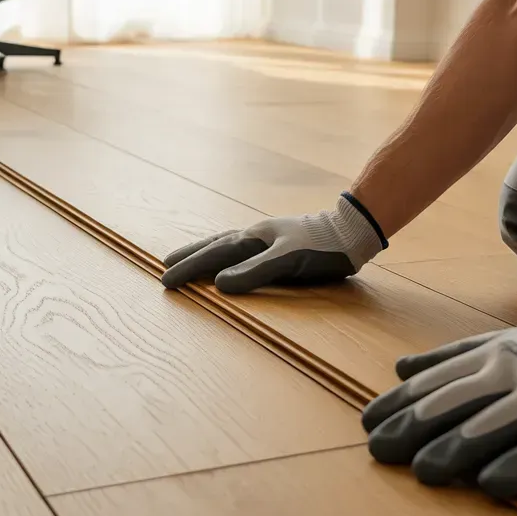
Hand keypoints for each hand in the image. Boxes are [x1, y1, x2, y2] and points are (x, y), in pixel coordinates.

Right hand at [160, 193, 386, 293]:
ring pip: (225, 242)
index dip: (189, 268)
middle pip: (214, 244)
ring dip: (204, 251)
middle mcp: (255, 234)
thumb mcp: (289, 262)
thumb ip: (254, 272)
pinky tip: (229, 256)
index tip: (165, 280)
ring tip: (186, 256)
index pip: (214, 254)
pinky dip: (225, 251)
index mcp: (253, 238)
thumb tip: (218, 285)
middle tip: (165, 265)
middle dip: (189, 256)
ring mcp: (266, 237)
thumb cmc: (323, 248)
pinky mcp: (278, 242)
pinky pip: (240, 246)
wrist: (351, 230)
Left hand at [362, 290, 516, 497]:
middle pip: (456, 402)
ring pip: (495, 424)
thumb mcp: (501, 342)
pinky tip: (491, 485)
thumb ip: (450, 358)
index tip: (368, 422)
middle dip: (415, 427)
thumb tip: (400, 367)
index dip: (400, 403)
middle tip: (380, 451)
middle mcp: (515, 372)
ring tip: (422, 472)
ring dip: (456, 448)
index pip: (436, 381)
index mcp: (492, 354)